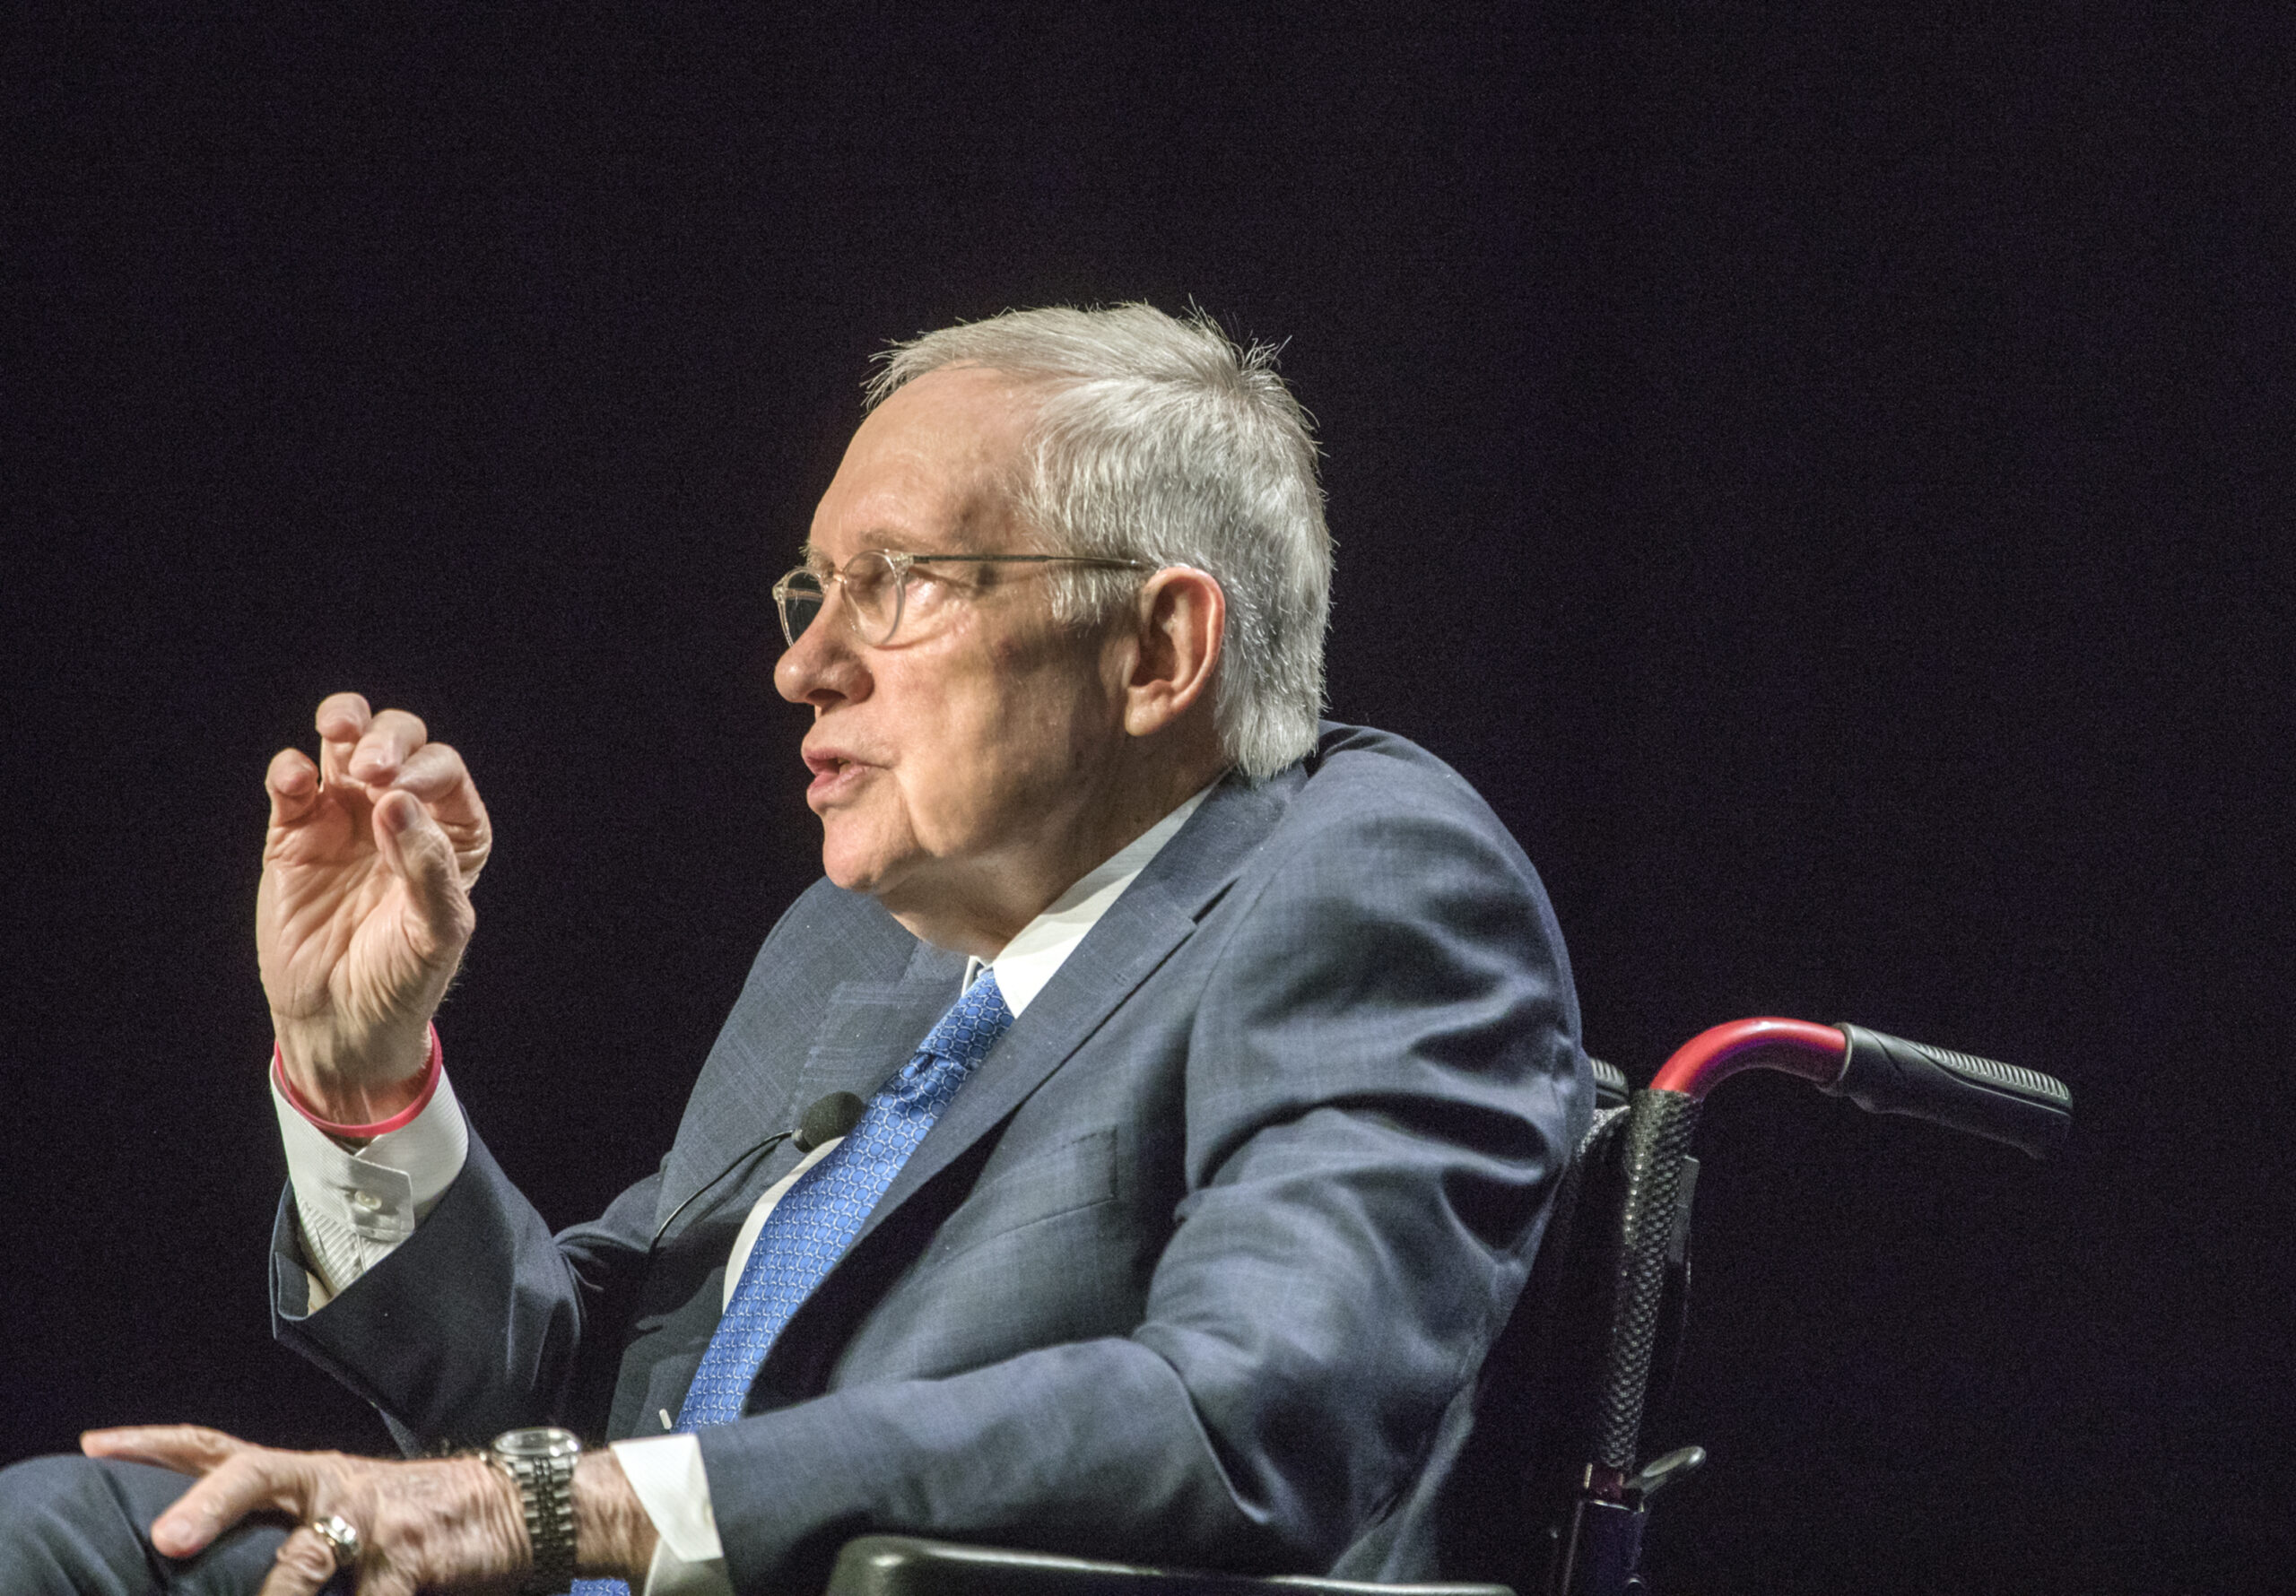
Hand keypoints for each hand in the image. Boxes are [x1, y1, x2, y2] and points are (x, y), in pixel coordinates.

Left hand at [79, 1425, 660, 1592]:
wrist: (522, 1506)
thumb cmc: (423, 1513)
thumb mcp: (350, 1504)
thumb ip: (290, 1522)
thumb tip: (204, 1542)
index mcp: (310, 1474)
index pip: (222, 1448)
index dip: (158, 1445)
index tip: (96, 1445)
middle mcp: (332, 1487)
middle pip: (258, 1475)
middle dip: (206, 1506)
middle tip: (163, 1541)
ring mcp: (372, 1525)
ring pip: (306, 1557)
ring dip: (271, 1595)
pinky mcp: (411, 1565)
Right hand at [257, 693, 489, 1120]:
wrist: (339, 1022)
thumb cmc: (401, 980)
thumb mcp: (433, 933)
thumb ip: (428, 869)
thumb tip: (398, 802)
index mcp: (450, 834)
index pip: (444, 773)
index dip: (426, 770)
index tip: (401, 793)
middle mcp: (400, 815)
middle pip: (400, 742)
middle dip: (388, 739)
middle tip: (372, 767)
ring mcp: (345, 819)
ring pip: (345, 744)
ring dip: (344, 724)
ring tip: (339, 733)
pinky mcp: (293, 835)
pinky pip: (293, 785)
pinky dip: (292, 770)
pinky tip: (296, 781)